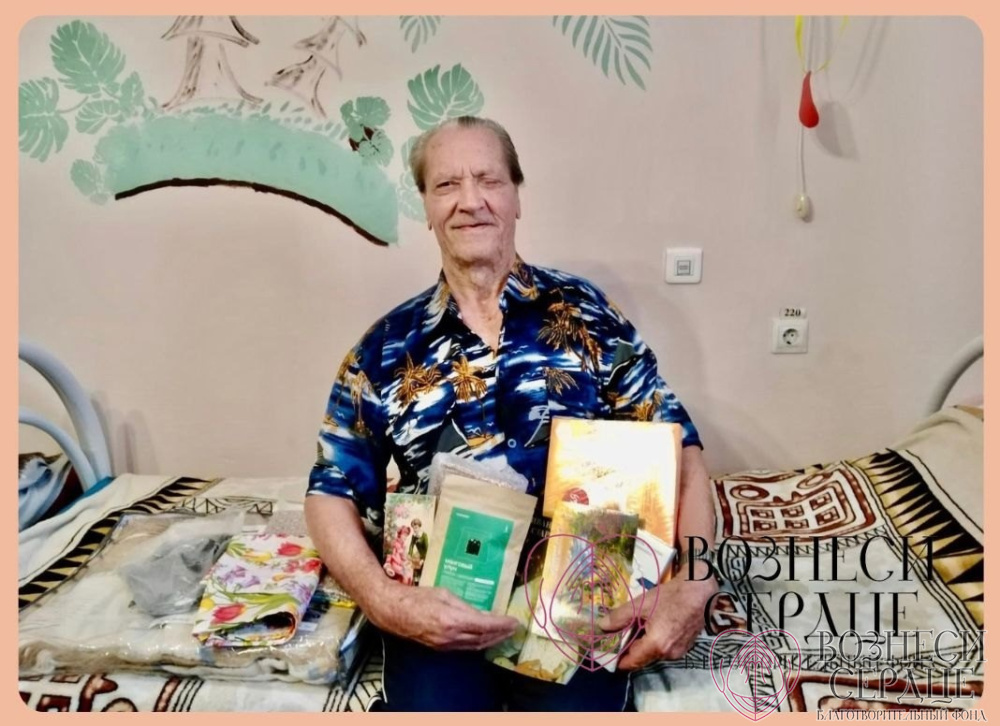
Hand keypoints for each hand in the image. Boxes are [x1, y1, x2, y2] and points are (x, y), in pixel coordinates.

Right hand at [369, 585, 517, 651]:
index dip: (502, 625)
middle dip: (501, 635)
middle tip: (513, 628)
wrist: (393, 612)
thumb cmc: (417, 597)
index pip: (485, 625)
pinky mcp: (440, 648)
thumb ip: (463, 604)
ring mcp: (445, 645)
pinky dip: (478, 643)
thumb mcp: (444, 593)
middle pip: (483, 639)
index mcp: (453, 620)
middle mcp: (451, 636)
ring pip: (475, 646)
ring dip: (491, 641)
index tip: (514, 621)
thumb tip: (480, 612)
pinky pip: (465, 648)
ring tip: (504, 634)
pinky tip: (484, 637)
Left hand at [600, 565, 717, 670]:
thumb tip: (602, 626)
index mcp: (656, 646)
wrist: (700, 591)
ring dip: (642, 645)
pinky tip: (651, 627)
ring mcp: (679, 652)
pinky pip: (664, 649)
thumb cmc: (671, 596)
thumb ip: (619, 617)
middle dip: (629, 650)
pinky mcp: (685, 647)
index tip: (607, 653)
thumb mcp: (641, 604)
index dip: (618, 660)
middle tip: (617, 636)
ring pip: (653, 654)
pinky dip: (655, 642)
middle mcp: (668, 654)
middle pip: (642, 659)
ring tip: (634, 628)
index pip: (631, 663)